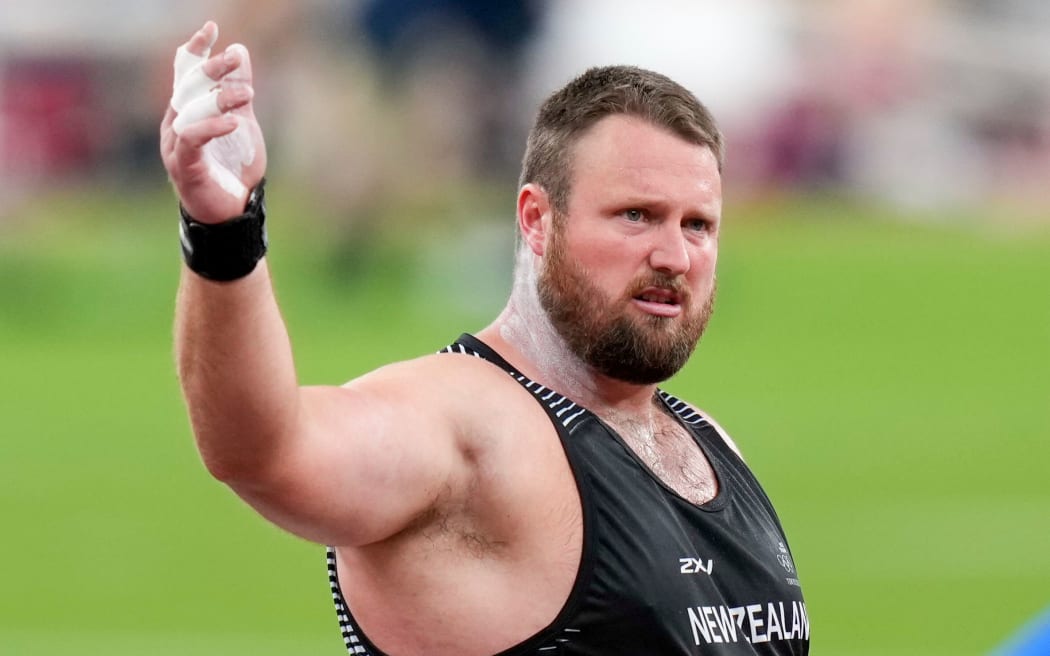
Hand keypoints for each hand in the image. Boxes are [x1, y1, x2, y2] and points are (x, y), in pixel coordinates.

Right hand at [160, 21, 266, 223]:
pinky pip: (191, 140)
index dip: (194, 49)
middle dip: (211, 68)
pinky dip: (211, 128)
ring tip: (248, 95)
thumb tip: (239, 50)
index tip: (211, 29)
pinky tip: (233, 123)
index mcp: (188, 111)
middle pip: (186, 87)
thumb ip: (239, 91)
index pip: (184, 73)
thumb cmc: (234, 168)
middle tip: (236, 57)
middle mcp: (176, 124)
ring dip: (218, 99)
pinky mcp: (183, 166)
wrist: (233, 213)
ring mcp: (176, 145)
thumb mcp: (243, 123)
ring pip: (189, 111)